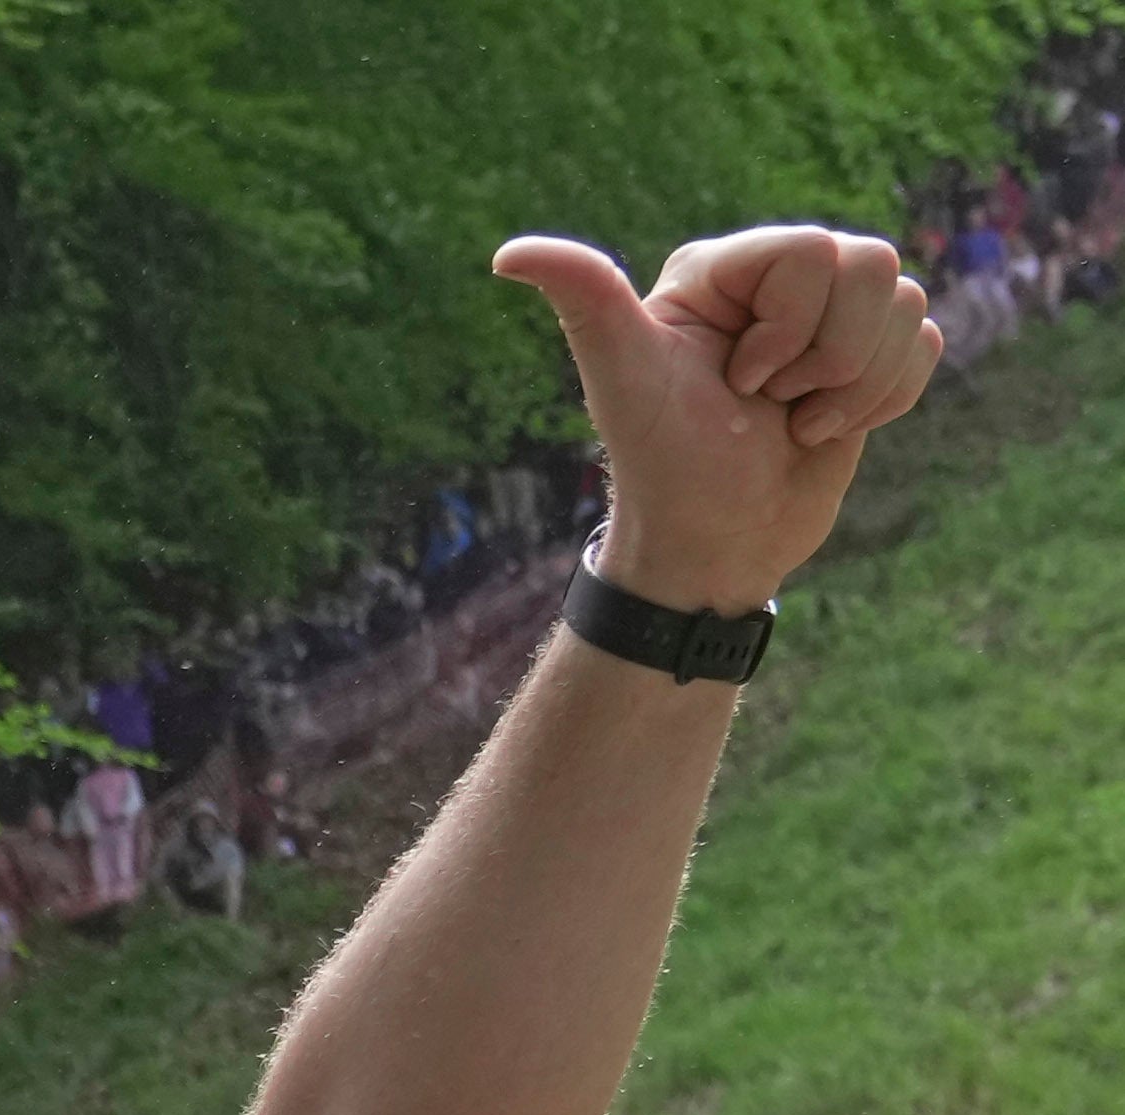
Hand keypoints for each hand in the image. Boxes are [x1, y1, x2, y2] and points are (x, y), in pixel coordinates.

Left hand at [494, 227, 941, 617]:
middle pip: (874, 266)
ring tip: (794, 418)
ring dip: (857, 384)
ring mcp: (827, 317)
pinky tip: (825, 426)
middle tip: (768, 401)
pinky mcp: (869, 355)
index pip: (814, 252)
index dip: (789, 328)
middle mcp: (777, 281)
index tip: (739, 380)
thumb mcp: (623, 378)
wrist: (711, 545)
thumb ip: (585, 302)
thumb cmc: (663, 463)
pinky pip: (925, 341)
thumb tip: (507, 255)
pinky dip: (885, 398)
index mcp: (721, 270)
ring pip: (906, 303)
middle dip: (830, 356)